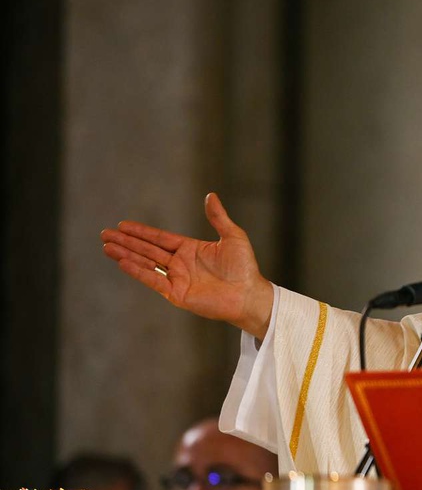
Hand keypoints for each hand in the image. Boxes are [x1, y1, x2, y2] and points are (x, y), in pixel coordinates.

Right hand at [100, 192, 274, 338]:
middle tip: (105, 233)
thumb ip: (218, 217)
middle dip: (126, 241)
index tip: (122, 225)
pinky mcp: (177, 294)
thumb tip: (210, 195)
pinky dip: (138, 271)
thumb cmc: (244, 267)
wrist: (249, 293)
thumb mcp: (233, 236)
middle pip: (147, 249)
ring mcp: (177, 279)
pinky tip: (122, 262)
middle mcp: (180, 264)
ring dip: (126, 254)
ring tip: (106, 246)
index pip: (159, 238)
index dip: (141, 232)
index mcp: (190, 249)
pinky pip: (153, 280)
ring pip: (146, 263)